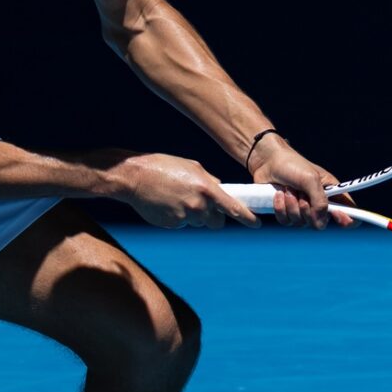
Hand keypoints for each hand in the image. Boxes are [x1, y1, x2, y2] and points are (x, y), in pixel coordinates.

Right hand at [112, 153, 258, 229]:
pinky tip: (166, 203)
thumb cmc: (163, 167)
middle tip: (203, 206)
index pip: (233, 208)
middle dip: (214, 217)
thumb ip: (210, 181)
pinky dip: (178, 216)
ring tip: (177, 197)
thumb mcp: (192, 167)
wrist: (134, 177)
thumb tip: (221, 191)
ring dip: (193, 215)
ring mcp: (184, 217)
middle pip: (216, 222)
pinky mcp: (171, 225)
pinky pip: (181, 224)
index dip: (247, 217)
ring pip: (198, 222)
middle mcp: (198, 206)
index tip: (256, 223)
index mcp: (206, 188)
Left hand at [249, 135, 353, 229]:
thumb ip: (319, 201)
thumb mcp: (310, 179)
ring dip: (291, 206)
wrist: (266, 161)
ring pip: (301, 223)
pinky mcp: (287, 212)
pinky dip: (281, 209)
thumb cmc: (291, 164)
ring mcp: (302, 210)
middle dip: (307, 209)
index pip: (349, 211)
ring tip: (287, 189)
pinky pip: (286, 221)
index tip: (337, 215)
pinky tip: (278, 194)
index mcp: (332, 192)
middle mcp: (319, 203)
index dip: (348, 219)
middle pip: (320, 223)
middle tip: (300, 193)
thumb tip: (319, 222)